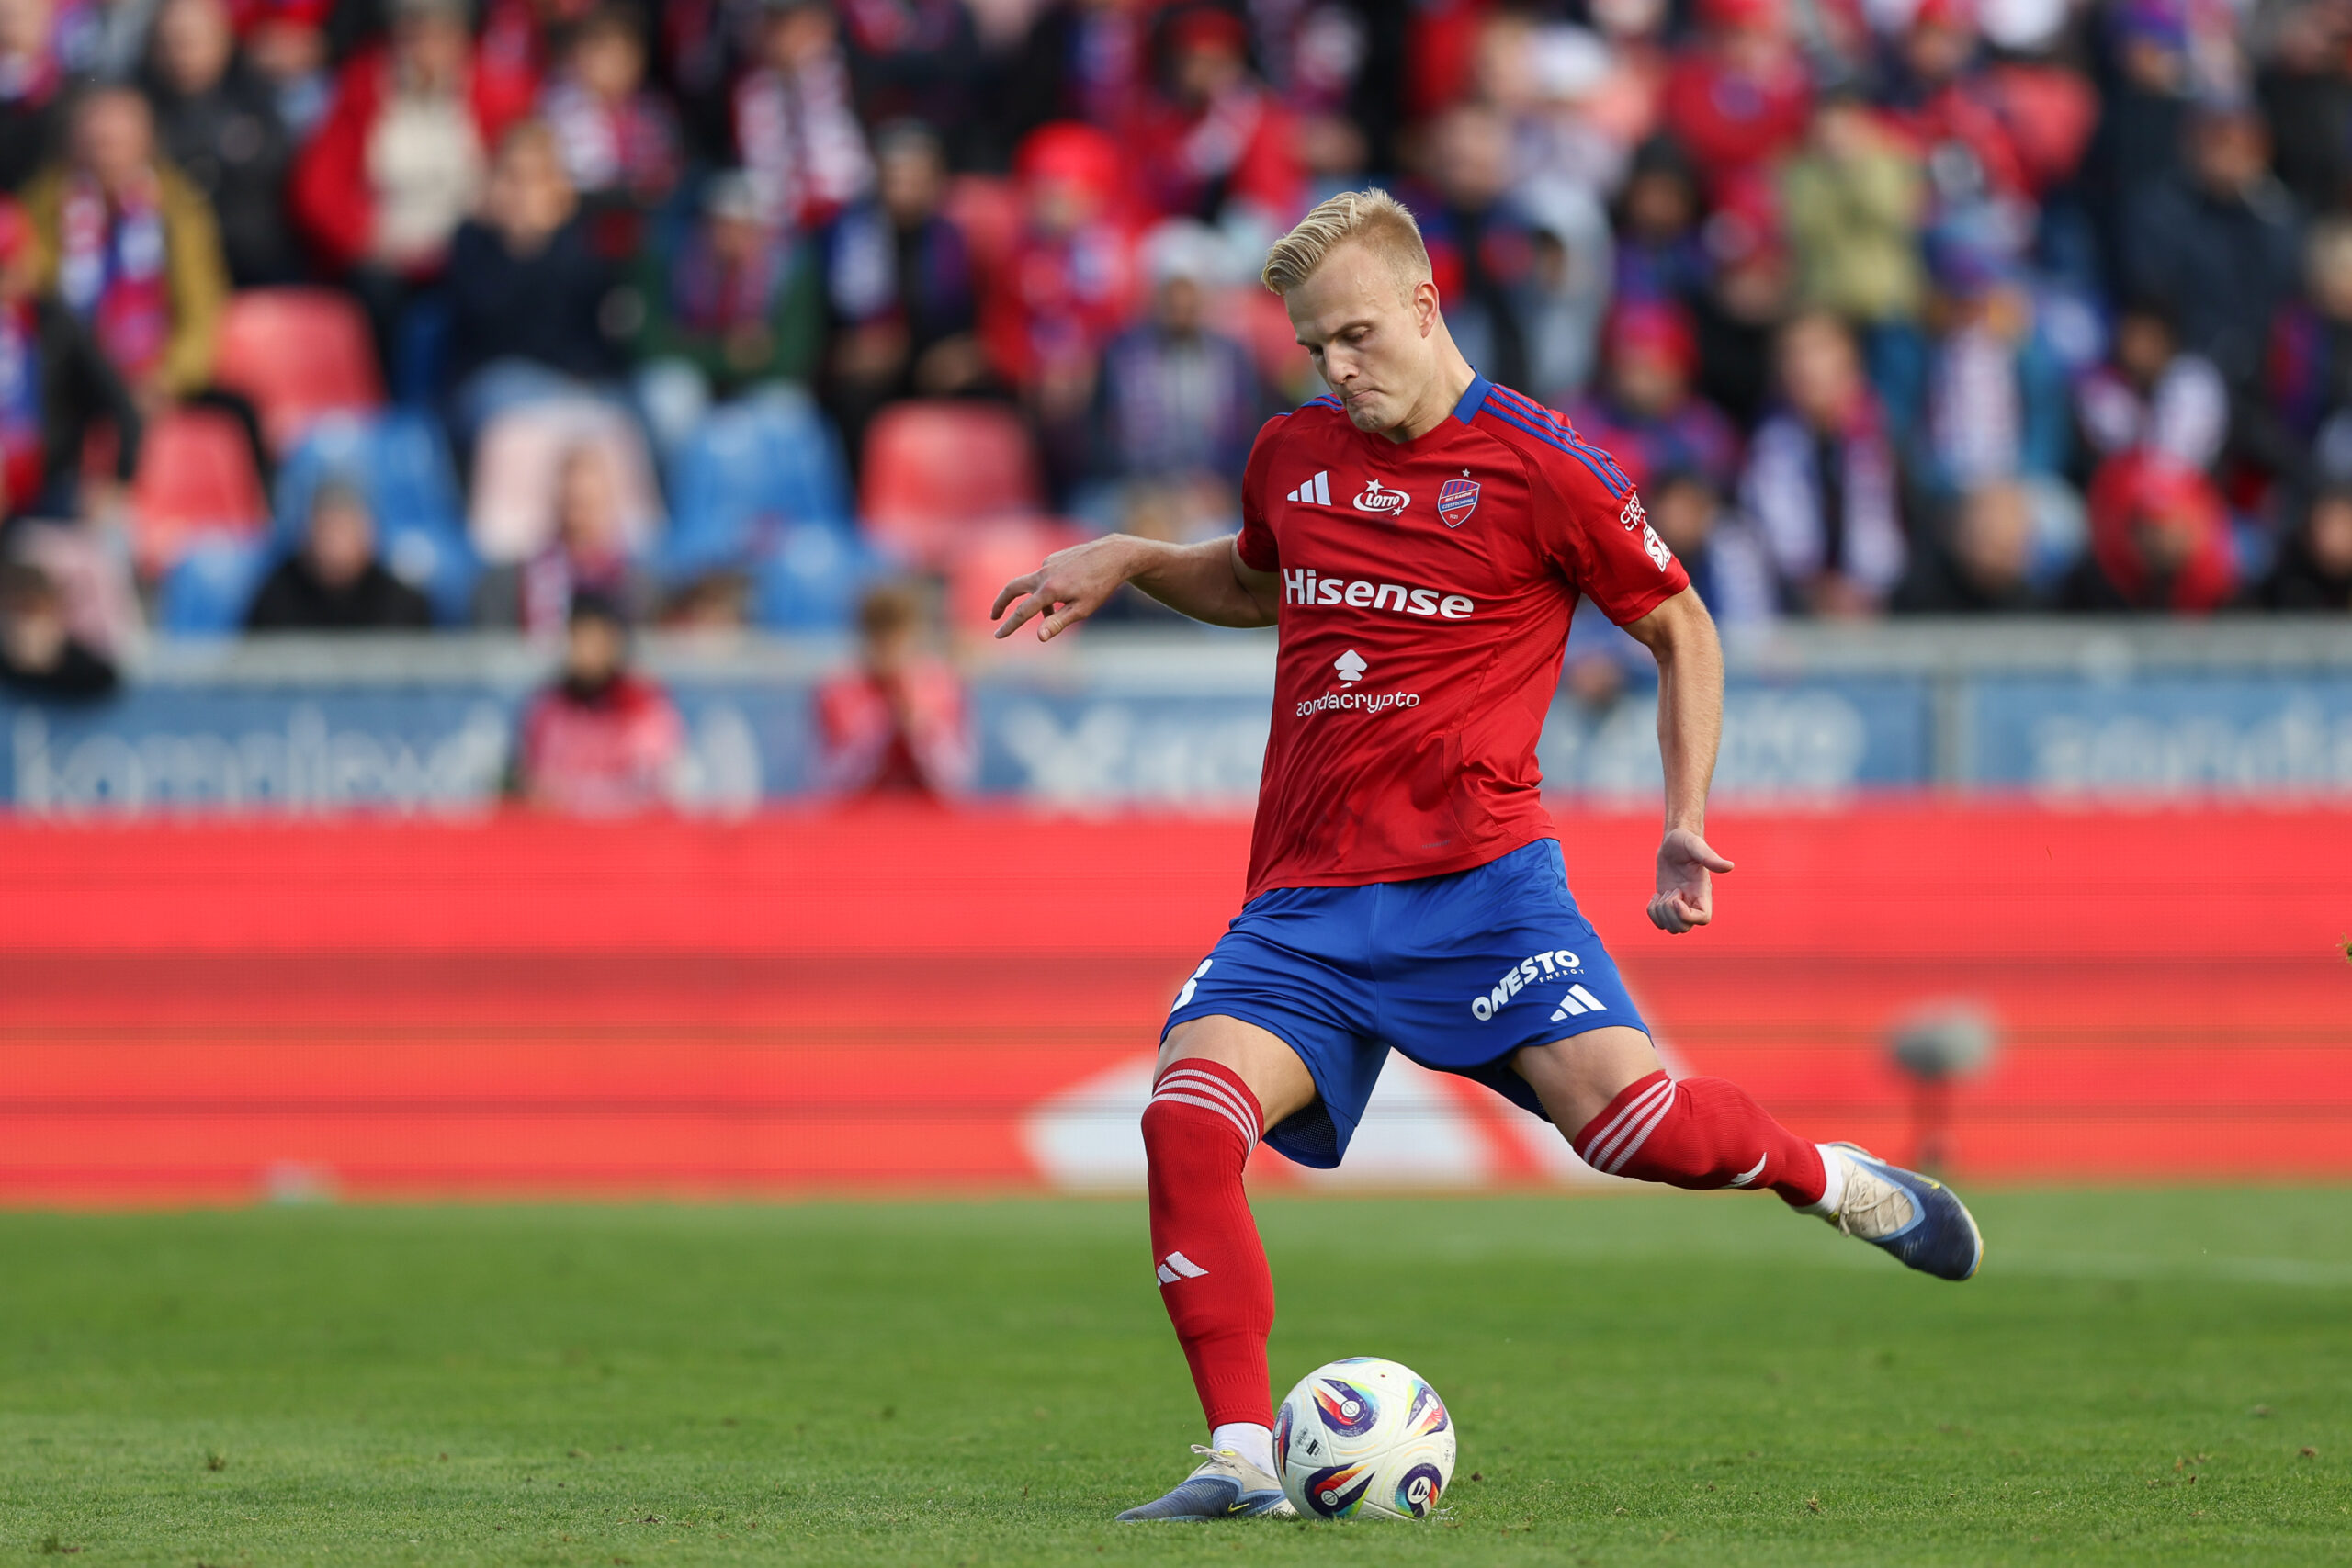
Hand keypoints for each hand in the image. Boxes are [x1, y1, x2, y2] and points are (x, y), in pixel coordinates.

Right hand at [990, 535, 1137, 641]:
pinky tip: (1068, 591)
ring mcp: (1048, 563)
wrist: (1113, 555)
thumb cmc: (1100, 586)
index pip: (1023, 612)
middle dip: (1001, 603)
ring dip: (1036, 601)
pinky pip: (1045, 577)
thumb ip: (1058, 623)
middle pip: (1012, 588)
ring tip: (1051, 613)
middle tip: (994, 616)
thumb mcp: (1082, 609)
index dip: (1009, 625)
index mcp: (1050, 590)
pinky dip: (1047, 589)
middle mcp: (1044, 574)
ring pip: (1033, 585)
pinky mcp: (1054, 558)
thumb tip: (1039, 637)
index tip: (998, 635)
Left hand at [1648, 826, 1733, 934]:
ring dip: (1660, 913)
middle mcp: (1693, 902)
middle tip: (1671, 891)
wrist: (1673, 842)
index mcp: (1703, 892)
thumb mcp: (1696, 846)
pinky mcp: (1667, 904)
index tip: (1676, 898)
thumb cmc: (1687, 841)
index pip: (1702, 919)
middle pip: (1683, 928)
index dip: (1686, 915)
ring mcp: (1679, 905)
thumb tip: (1730, 866)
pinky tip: (1656, 895)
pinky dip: (1653, 912)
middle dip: (1670, 914)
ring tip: (1664, 892)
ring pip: (1671, 928)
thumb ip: (1710, 858)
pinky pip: (1659, 922)